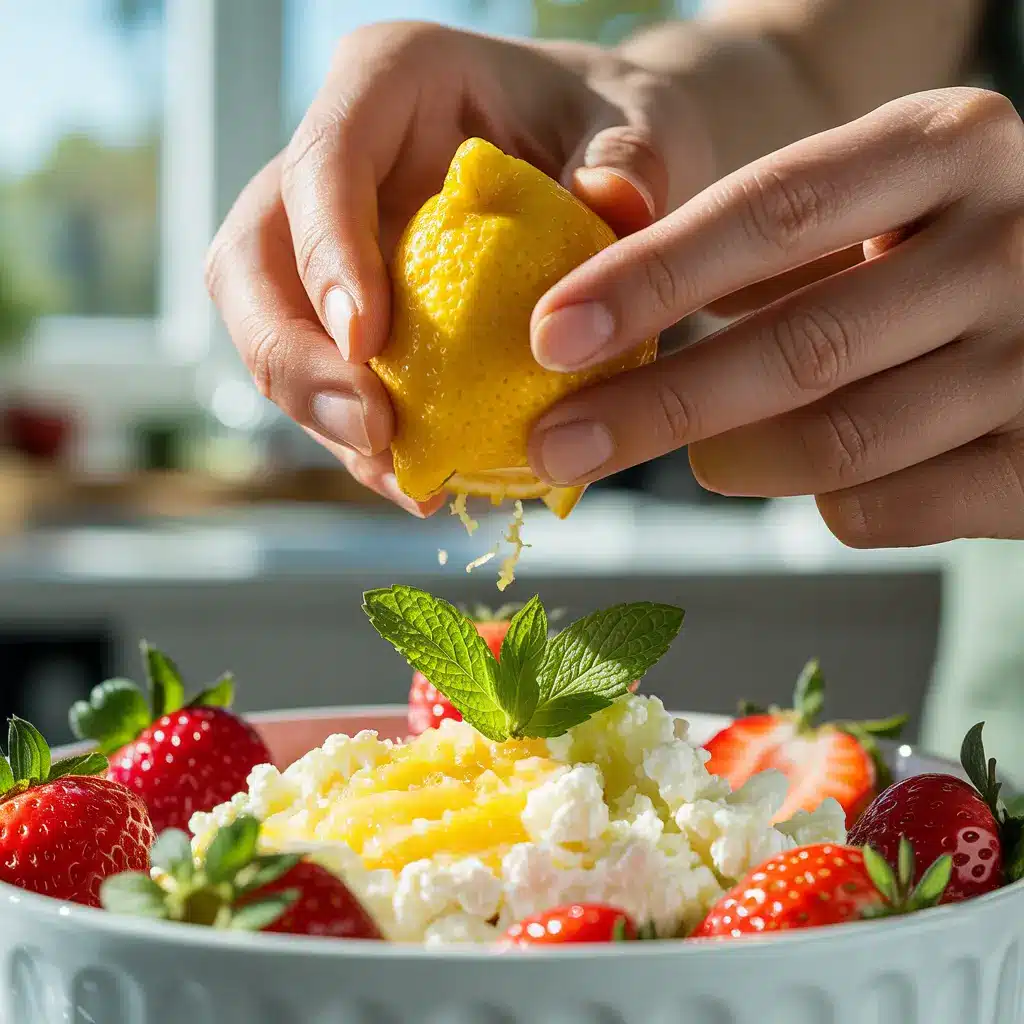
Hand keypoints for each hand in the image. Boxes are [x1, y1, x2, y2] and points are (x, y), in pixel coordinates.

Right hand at [205, 21, 708, 513]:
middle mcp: (336, 165)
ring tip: (406, 478)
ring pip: (273, 332)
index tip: (368, 340)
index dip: (327, 252)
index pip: (323, 161)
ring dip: (325, 418)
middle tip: (373, 430)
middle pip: (254, 260)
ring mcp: (332, 243)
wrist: (601, 162)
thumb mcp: (638, 124)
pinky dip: (365, 438)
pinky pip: (331, 378)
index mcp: (387, 84)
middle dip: (294, 358)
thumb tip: (616, 206)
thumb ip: (629, 160)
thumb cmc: (609, 126)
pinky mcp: (350, 310)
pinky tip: (421, 482)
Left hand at [528, 88, 1023, 546]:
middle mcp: (1012, 241)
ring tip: (701, 456)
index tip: (550, 335)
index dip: (650, 279)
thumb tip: (592, 319)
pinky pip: (885, 509)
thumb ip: (758, 245)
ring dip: (733, 460)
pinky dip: (820, 504)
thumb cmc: (935, 250)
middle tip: (555, 445)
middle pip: (798, 345)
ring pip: (839, 442)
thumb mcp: (872, 202)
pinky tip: (812, 477)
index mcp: (948, 145)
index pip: (775, 211)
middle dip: (654, 406)